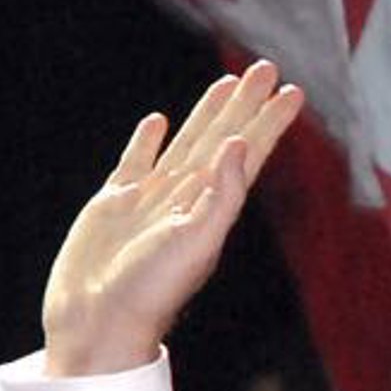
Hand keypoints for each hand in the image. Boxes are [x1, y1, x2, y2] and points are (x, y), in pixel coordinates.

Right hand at [42, 59, 304, 375]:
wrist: (97, 323)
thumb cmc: (149, 292)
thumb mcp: (195, 243)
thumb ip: (222, 194)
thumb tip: (239, 143)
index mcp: (212, 208)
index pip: (249, 153)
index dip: (270, 123)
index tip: (292, 91)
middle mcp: (186, 199)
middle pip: (222, 139)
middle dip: (245, 105)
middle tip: (265, 68)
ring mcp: (149, 199)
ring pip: (185, 144)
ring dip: (207, 114)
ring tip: (226, 84)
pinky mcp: (113, 204)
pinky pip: (136, 162)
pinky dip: (148, 142)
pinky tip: (158, 122)